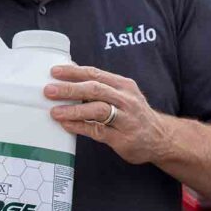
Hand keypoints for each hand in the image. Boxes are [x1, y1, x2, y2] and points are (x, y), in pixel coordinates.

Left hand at [45, 64, 169, 164]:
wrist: (161, 138)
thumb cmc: (135, 114)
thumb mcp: (124, 94)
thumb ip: (102, 86)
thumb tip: (72, 74)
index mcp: (124, 85)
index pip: (96, 74)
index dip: (74, 72)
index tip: (55, 71)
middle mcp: (126, 100)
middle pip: (95, 89)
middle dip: (70, 89)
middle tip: (49, 90)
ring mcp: (125, 119)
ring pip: (97, 110)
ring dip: (74, 109)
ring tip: (54, 111)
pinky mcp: (122, 138)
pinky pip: (97, 131)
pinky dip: (80, 127)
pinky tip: (67, 125)